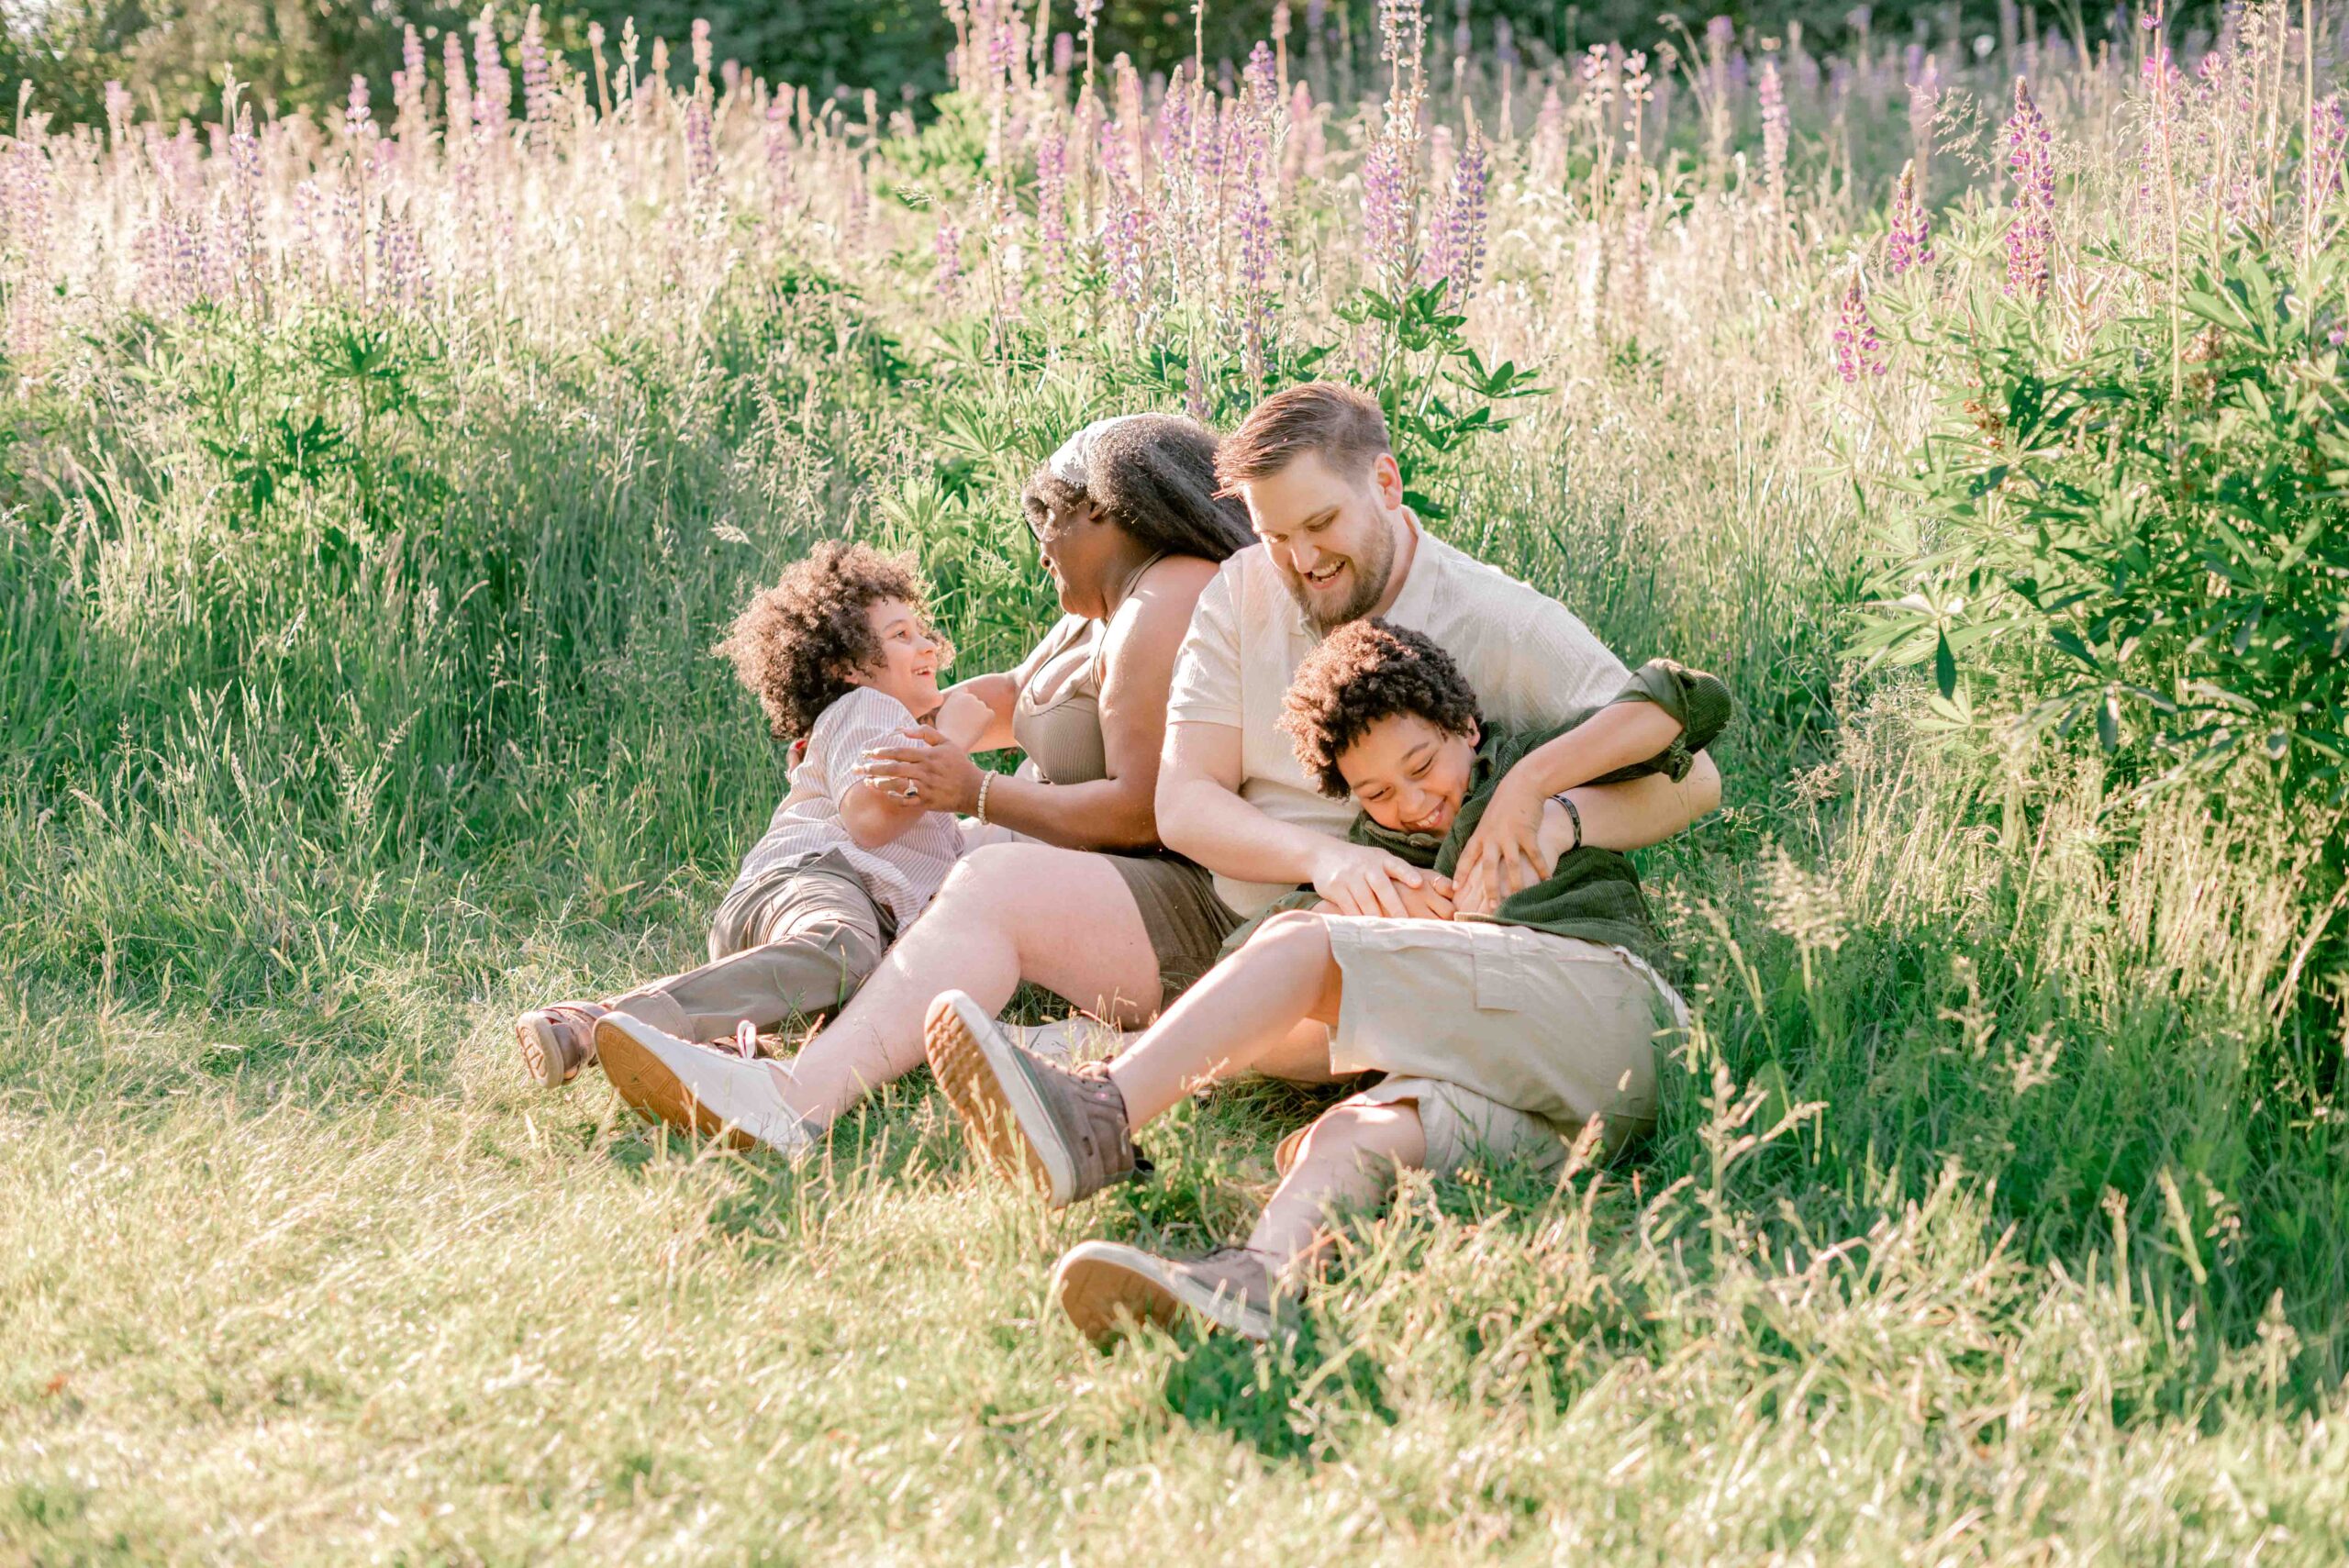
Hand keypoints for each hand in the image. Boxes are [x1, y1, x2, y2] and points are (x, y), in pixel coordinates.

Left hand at [854, 725, 985, 812]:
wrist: (974, 789)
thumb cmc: (959, 764)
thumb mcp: (947, 742)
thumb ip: (926, 733)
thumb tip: (904, 730)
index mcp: (928, 756)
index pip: (899, 752)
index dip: (882, 752)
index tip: (869, 752)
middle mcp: (925, 772)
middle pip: (894, 769)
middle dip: (874, 768)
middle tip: (860, 768)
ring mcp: (925, 788)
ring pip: (897, 785)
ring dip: (880, 784)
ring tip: (867, 782)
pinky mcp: (927, 802)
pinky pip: (906, 801)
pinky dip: (894, 798)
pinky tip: (885, 794)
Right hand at [933, 688, 992, 747]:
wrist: (952, 742)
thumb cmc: (945, 732)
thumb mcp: (942, 713)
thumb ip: (950, 705)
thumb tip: (957, 704)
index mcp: (956, 695)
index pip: (964, 691)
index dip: (964, 702)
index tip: (962, 711)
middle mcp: (968, 696)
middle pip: (974, 701)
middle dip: (972, 709)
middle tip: (966, 724)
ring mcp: (979, 704)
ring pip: (982, 708)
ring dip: (979, 716)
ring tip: (969, 728)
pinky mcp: (988, 713)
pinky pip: (990, 714)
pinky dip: (986, 721)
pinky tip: (976, 729)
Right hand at [1310, 841, 1455, 919]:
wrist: (1325, 856)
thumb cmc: (1364, 864)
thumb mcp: (1383, 861)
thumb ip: (1409, 873)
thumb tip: (1449, 889)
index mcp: (1383, 860)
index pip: (1397, 866)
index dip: (1408, 874)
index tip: (1418, 884)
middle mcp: (1367, 866)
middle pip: (1383, 887)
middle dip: (1395, 906)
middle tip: (1407, 922)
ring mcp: (1351, 877)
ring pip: (1366, 902)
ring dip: (1377, 918)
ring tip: (1389, 932)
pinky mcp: (1336, 888)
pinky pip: (1350, 908)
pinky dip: (1359, 920)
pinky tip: (1367, 930)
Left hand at [1453, 778, 1553, 917]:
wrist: (1522, 784)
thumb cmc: (1504, 804)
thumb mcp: (1487, 820)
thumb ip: (1483, 838)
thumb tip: (1476, 855)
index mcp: (1480, 835)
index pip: (1466, 858)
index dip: (1460, 874)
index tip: (1455, 889)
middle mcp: (1492, 838)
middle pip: (1488, 868)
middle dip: (1490, 889)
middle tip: (1491, 907)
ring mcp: (1510, 836)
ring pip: (1512, 866)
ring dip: (1516, 884)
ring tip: (1519, 899)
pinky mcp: (1527, 833)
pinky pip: (1535, 856)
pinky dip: (1542, 869)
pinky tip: (1547, 880)